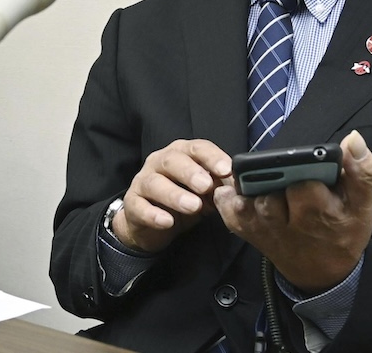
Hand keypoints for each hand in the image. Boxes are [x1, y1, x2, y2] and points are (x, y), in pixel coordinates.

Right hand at [112, 139, 232, 252]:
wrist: (152, 223)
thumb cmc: (183, 199)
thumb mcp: (205, 192)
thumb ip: (219, 186)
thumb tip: (238, 187)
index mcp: (181, 154)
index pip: (196, 148)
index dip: (211, 157)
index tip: (226, 169)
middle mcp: (159, 162)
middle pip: (172, 160)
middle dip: (191, 172)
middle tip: (206, 186)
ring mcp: (143, 182)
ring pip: (155, 183)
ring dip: (175, 194)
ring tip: (193, 206)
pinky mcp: (132, 204)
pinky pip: (140, 207)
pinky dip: (153, 214)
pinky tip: (167, 222)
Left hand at [213, 130, 371, 293]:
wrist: (322, 271)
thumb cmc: (343, 230)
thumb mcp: (363, 205)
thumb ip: (362, 171)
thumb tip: (353, 138)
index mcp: (319, 213)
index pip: (303, 183)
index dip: (304, 170)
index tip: (310, 171)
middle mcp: (286, 224)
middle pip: (271, 188)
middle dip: (276, 176)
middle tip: (286, 175)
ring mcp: (263, 229)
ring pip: (249, 199)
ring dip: (251, 186)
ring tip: (262, 177)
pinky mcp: (246, 231)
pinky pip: (229, 210)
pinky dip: (228, 198)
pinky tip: (238, 188)